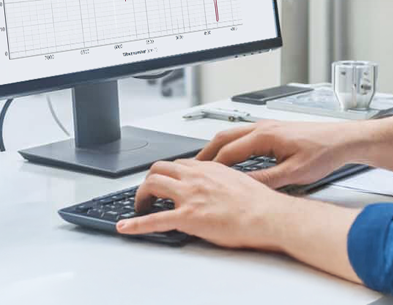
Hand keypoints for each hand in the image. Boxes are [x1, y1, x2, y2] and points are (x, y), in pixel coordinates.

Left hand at [117, 159, 290, 248]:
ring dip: (141, 195)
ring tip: (140, 207)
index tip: (167, 183)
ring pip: (152, 184)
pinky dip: (135, 224)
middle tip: (149, 194)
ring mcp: (190, 196)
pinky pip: (153, 219)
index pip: (179, 165)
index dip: (169, 174)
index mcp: (209, 168)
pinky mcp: (187, 217)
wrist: (268, 215)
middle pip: (160, 168)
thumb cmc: (260, 203)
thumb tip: (217, 188)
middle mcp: (196, 177)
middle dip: (150, 180)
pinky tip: (125, 227)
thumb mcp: (238, 181)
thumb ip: (221, 181)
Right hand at [196, 119, 360, 188]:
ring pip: (233, 134)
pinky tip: (231, 158)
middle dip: (206, 153)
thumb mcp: (294, 173)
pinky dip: (230, 145)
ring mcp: (267, 126)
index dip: (211, 166)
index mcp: (265, 135)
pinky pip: (244, 136)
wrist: (343, 139)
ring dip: (217, 148)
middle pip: (224, 138)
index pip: (228, 151)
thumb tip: (244, 188)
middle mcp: (263, 127)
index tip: (199, 177)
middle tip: (191, 168)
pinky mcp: (273, 130)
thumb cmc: (324, 151)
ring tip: (206, 164)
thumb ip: (266, 180)